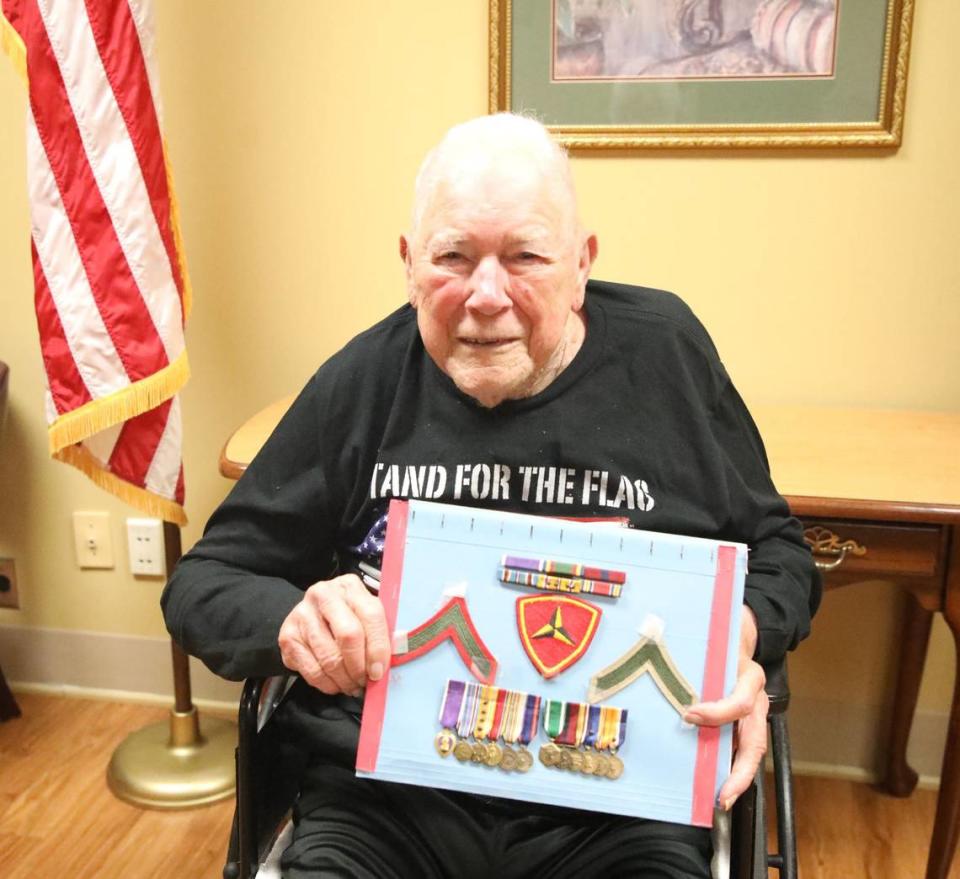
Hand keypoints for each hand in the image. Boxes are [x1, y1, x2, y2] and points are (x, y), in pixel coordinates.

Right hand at [278, 574, 390, 695]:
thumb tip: (397, 652)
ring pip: (329, 657)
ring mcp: (302, 615)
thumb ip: (382, 630)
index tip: (379, 671)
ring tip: (352, 685)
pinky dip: (327, 684)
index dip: (378, 647)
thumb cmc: (347, 617)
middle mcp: (323, 595)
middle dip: (360, 666)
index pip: (371, 615)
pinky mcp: (287, 636)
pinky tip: (336, 683)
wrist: (310, 616)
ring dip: (345, 679)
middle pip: (349, 635)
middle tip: (365, 681)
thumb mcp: (366, 616)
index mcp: (350, 586)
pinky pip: (312, 670)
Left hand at [683, 606, 767, 810]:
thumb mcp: (713, 648)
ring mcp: (756, 714)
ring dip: (736, 775)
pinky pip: (742, 747)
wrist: (739, 634)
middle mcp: (757, 700)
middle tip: (722, 794)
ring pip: (752, 750)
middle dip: (740, 773)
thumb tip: (665, 677)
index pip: (741, 702)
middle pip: (756, 742)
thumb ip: (696, 662)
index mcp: (749, 679)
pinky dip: (730, 766)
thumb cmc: (723, 644)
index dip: (718, 713)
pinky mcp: (747, 722)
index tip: (690, 716)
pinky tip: (714, 780)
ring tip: (719, 796)